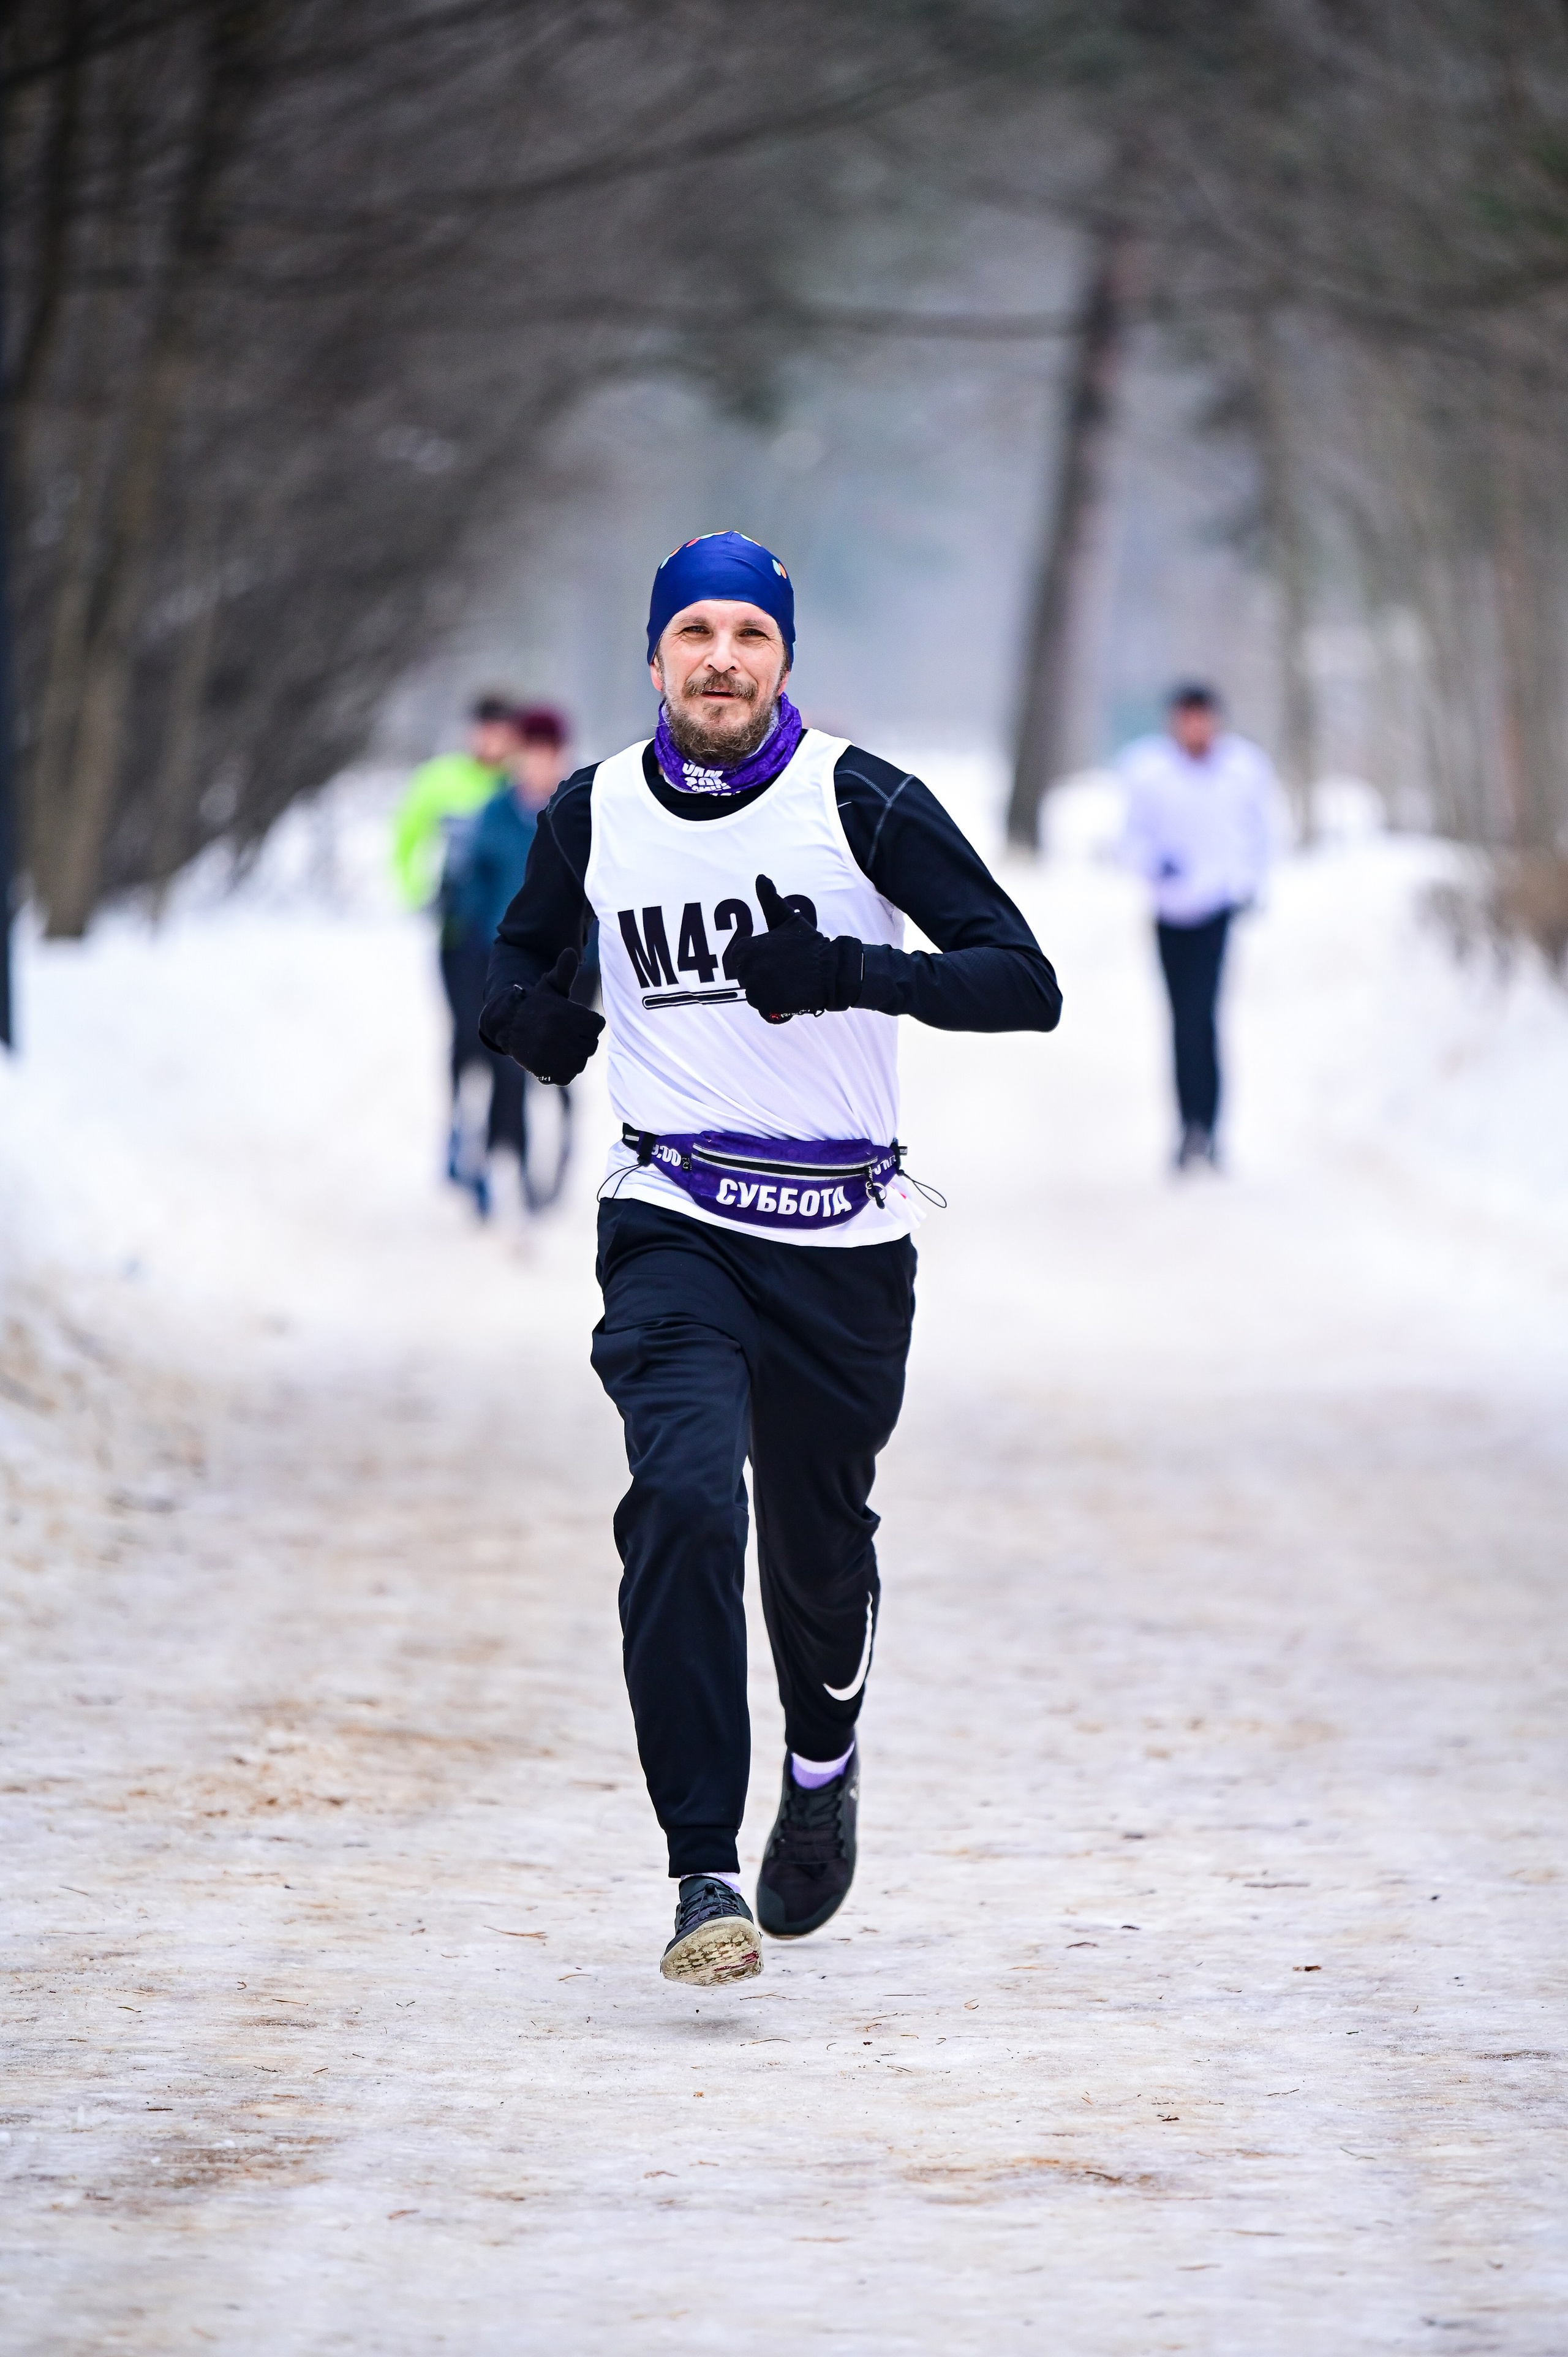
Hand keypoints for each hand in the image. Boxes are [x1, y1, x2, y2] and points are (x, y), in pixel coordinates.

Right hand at [481, 947, 604, 1082]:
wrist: (507, 1024)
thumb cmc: (536, 1004)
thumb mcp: (550, 986)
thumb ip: (564, 972)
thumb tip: (571, 951)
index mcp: (565, 1014)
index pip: (597, 1025)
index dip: (588, 1022)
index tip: (574, 1019)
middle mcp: (560, 1036)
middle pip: (591, 1045)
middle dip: (581, 1039)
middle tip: (565, 1034)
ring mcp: (553, 1056)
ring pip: (581, 1062)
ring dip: (573, 1056)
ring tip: (558, 1046)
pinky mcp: (546, 1072)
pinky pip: (567, 1076)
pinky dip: (562, 1071)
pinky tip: (552, 1058)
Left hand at [730, 874, 863, 1021]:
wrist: (833, 970)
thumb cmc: (809, 944)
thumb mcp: (787, 919)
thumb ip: (769, 900)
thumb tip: (761, 877)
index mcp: (746, 948)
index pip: (741, 959)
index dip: (760, 959)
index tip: (777, 958)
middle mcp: (747, 969)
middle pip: (747, 978)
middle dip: (763, 976)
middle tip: (785, 971)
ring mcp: (756, 989)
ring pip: (755, 995)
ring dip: (769, 992)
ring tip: (789, 983)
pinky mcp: (767, 1006)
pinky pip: (764, 1010)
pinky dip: (775, 1008)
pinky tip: (790, 997)